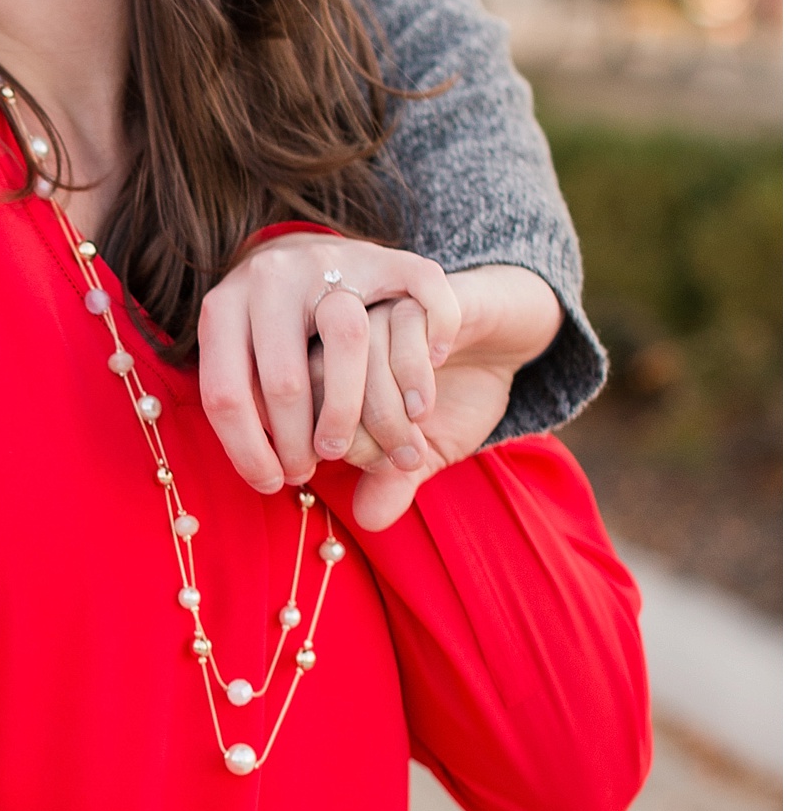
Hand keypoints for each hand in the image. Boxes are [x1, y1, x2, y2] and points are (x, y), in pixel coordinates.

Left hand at [198, 237, 460, 496]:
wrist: (401, 295)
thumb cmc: (339, 366)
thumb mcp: (305, 404)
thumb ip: (324, 456)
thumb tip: (368, 520)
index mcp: (229, 310)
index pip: (222, 393)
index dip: (246, 452)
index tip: (274, 484)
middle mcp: (274, 277)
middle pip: (284, 378)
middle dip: (305, 443)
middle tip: (329, 464)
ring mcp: (336, 262)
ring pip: (348, 338)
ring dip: (371, 410)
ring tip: (389, 446)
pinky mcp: (397, 262)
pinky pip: (414, 308)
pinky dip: (423, 360)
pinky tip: (423, 396)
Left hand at [333, 265, 563, 527]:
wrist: (498, 338)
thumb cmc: (449, 398)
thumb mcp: (424, 451)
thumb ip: (394, 485)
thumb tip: (368, 521)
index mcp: (327, 377)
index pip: (312, 418)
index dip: (351, 449)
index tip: (392, 466)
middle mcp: (341, 337)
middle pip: (330, 384)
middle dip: (373, 430)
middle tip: (411, 455)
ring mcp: (378, 306)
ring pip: (366, 352)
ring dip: (398, 398)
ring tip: (424, 419)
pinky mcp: (419, 289)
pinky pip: (410, 321)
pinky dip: (424, 353)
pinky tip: (442, 361)